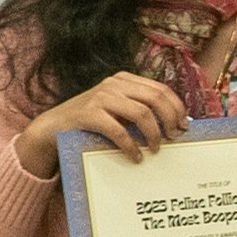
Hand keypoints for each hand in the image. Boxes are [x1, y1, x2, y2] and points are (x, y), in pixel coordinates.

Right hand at [21, 70, 191, 173]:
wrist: (53, 127)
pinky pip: (119, 130)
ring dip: (153, 134)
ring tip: (155, 149)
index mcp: (124, 80)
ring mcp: (100, 97)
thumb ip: (140, 110)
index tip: (183, 126)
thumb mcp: (118, 110)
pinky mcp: (89, 113)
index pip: (160, 89)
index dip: (176, 107)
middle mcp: (114, 84)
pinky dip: (131, 146)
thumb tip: (174, 124)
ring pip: (141, 113)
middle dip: (169, 119)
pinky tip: (135, 156)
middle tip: (173, 137)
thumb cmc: (91, 122)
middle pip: (155, 98)